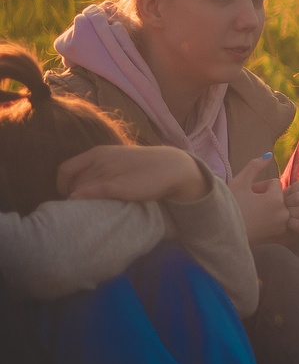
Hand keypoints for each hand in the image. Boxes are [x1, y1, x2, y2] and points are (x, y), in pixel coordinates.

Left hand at [57, 145, 203, 205]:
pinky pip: (89, 193)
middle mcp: (99, 161)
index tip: (67, 195)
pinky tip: (80, 205)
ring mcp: (107, 173)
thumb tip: (84, 185)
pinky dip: (81, 198)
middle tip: (78, 207)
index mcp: (98, 153)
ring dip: (78, 201)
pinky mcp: (116, 186)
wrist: (172, 167)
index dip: (61, 184)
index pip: (66, 169)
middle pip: (72, 182)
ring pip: (79, 189)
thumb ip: (100, 168)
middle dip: (70, 195)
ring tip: (84, 211)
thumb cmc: (146, 166)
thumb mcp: (119, 160)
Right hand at [228, 157, 289, 242]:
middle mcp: (283, 214)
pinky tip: (251, 222)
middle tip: (246, 202)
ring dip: (265, 208)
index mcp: (277, 200)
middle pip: (277, 197)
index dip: (259, 186)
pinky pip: (276, 222)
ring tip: (248, 212)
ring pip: (277, 210)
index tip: (247, 193)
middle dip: (264, 197)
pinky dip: (266, 220)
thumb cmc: (228, 206)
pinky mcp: (275, 238)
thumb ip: (255, 166)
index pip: (274, 183)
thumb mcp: (239, 182)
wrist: (218, 234)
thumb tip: (269, 154)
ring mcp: (280, 228)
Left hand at [281, 169, 298, 234]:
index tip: (289, 191)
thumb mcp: (295, 191)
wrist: (278, 228)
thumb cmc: (287, 206)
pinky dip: (292, 223)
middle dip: (288, 200)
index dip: (297, 187)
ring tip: (284, 214)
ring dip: (289, 212)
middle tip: (284, 205)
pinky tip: (287, 223)